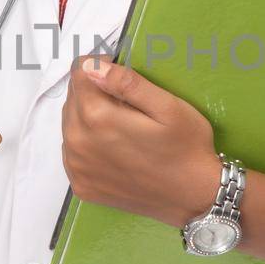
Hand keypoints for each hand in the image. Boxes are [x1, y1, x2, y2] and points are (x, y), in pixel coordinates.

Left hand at [60, 55, 222, 229]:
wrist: (194, 197)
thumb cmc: (186, 148)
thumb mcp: (168, 107)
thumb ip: (128, 83)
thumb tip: (93, 67)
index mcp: (98, 118)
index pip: (80, 74)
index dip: (100, 66)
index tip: (121, 74)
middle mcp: (78, 143)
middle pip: (73, 99)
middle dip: (94, 92)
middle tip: (127, 103)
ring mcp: (77, 168)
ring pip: (70, 125)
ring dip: (88, 118)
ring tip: (122, 126)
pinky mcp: (81, 185)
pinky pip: (73, 152)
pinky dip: (87, 144)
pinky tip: (114, 148)